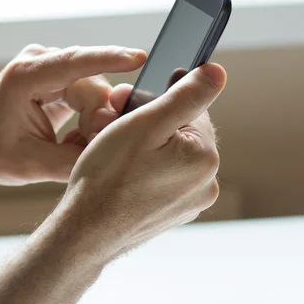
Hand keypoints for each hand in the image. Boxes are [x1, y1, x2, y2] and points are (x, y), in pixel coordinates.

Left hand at [0, 44, 146, 184]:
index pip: (75, 62)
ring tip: (73, 142)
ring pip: (95, 88)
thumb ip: (73, 161)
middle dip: (98, 118)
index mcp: (24, 77)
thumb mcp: (30, 166)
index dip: (109, 59)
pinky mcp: (58, 73)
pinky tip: (75, 133)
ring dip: (93, 119)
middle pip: (92, 83)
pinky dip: (89, 115)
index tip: (140, 58)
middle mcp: (38, 61)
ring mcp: (49, 64)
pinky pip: (90, 92)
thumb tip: (114, 151)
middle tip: (83, 145)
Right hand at [60, 63, 225, 257]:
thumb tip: (216, 72)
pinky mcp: (174, 213)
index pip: (190, 108)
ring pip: (170, 155)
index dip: (155, 101)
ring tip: (115, 155)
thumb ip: (185, 96)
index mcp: (205, 158)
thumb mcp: (145, 124)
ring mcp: (190, 202)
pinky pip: (163, 178)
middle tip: (113, 127)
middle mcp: (206, 183)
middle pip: (180, 132)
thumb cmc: (107, 177)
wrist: (86, 232)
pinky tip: (122, 176)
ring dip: (146, 147)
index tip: (125, 108)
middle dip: (149, 124)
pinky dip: (145, 171)